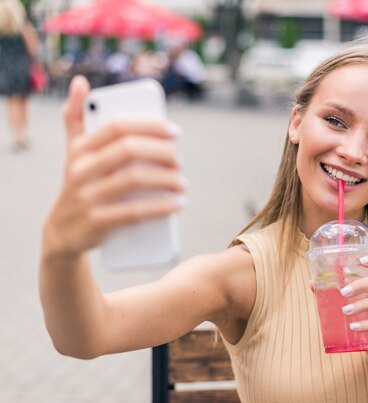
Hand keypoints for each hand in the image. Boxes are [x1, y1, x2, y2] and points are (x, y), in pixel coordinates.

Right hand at [43, 76, 185, 259]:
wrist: (62, 233)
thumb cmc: (79, 185)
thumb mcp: (74, 153)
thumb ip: (78, 119)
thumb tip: (80, 82)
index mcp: (80, 148)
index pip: (118, 126)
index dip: (150, 125)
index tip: (175, 132)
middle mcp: (80, 169)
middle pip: (128, 150)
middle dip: (161, 153)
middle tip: (180, 161)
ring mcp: (87, 196)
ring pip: (133, 179)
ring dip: (165, 180)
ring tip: (182, 184)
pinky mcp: (96, 222)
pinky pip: (133, 212)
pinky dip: (160, 207)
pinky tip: (177, 204)